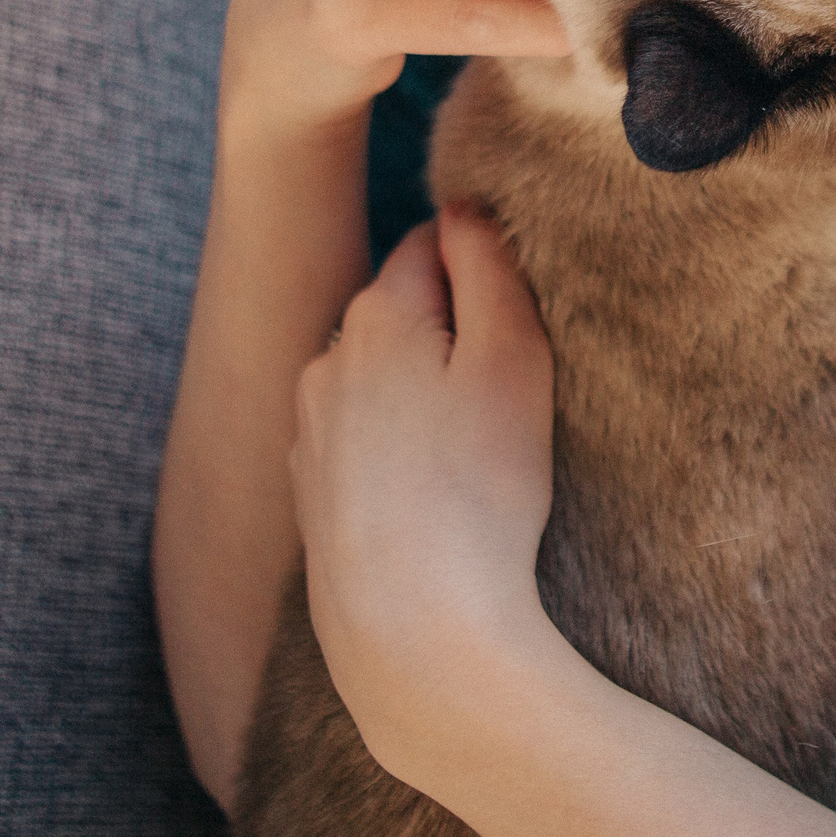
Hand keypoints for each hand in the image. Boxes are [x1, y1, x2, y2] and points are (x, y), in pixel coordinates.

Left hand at [290, 205, 561, 787]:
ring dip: (424, 390)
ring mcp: (309, 429)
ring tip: (477, 451)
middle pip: (403, 309)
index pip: (433, 242)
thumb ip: (489, 266)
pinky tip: (436, 494)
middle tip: (512, 390)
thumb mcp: (514, 357)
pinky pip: (365, 437)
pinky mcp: (311, 491)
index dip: (487, 267)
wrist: (412, 629)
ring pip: (380, 375)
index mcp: (375, 315)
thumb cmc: (479, 490)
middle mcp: (325, 360)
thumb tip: (463, 207)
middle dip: (454, 329)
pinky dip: (400, 447)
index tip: (526, 316)